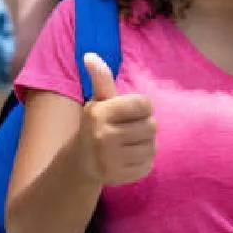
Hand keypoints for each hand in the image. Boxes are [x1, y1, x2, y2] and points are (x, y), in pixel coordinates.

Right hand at [79, 53, 155, 185]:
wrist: (81, 162)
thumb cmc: (96, 124)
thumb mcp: (98, 101)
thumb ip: (100, 79)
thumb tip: (90, 55)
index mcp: (100, 113)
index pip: (144, 104)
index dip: (142, 107)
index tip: (131, 111)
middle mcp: (103, 136)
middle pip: (151, 126)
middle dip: (145, 126)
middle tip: (130, 129)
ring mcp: (111, 159)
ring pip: (152, 146)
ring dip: (146, 144)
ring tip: (129, 143)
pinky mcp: (119, 177)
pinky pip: (148, 165)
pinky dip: (143, 161)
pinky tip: (128, 158)